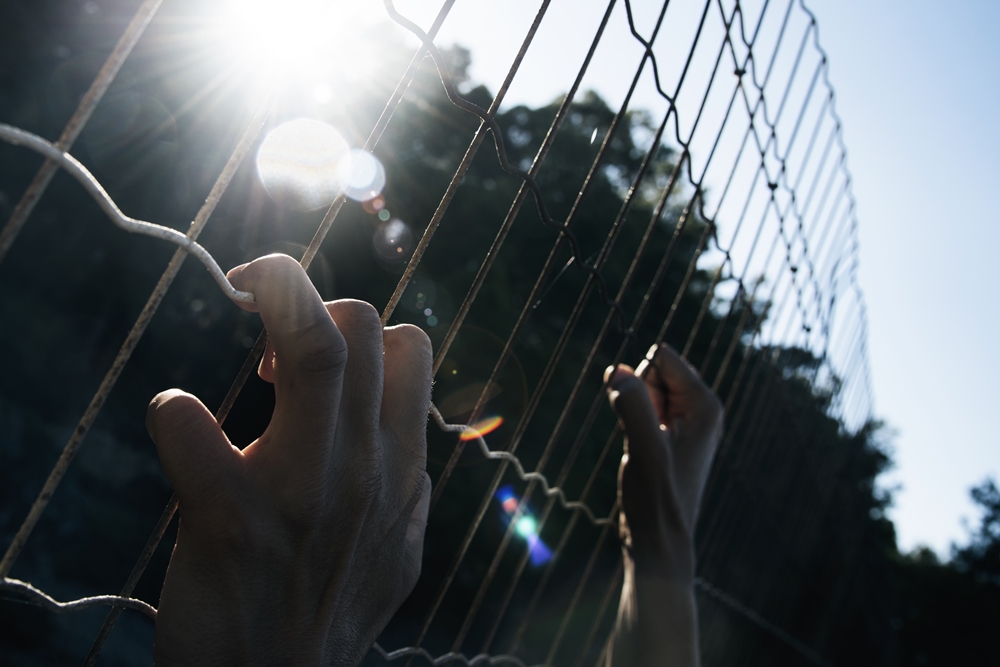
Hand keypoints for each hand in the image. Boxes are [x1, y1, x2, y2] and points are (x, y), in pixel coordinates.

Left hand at [146, 254, 431, 666]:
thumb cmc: (331, 612)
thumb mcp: (398, 548)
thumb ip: (408, 487)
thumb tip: (410, 437)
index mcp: (400, 466)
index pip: (407, 346)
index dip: (360, 322)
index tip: (317, 347)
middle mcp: (363, 467)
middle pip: (358, 325)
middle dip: (307, 304)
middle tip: (273, 348)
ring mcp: (301, 490)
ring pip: (312, 349)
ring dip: (271, 309)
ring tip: (251, 357)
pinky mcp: (229, 520)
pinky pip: (191, 429)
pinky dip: (174, 413)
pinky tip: (178, 424)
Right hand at [604, 343, 722, 666]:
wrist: (659, 541)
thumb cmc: (657, 500)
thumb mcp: (645, 451)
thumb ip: (633, 407)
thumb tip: (616, 370)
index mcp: (704, 405)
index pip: (661, 357)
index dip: (640, 381)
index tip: (643, 418)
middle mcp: (699, 408)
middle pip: (652, 371)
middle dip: (636, 397)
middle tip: (644, 438)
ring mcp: (683, 421)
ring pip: (642, 391)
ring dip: (632, 413)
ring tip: (644, 449)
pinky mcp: (667, 434)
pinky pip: (640, 409)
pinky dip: (631, 424)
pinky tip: (640, 453)